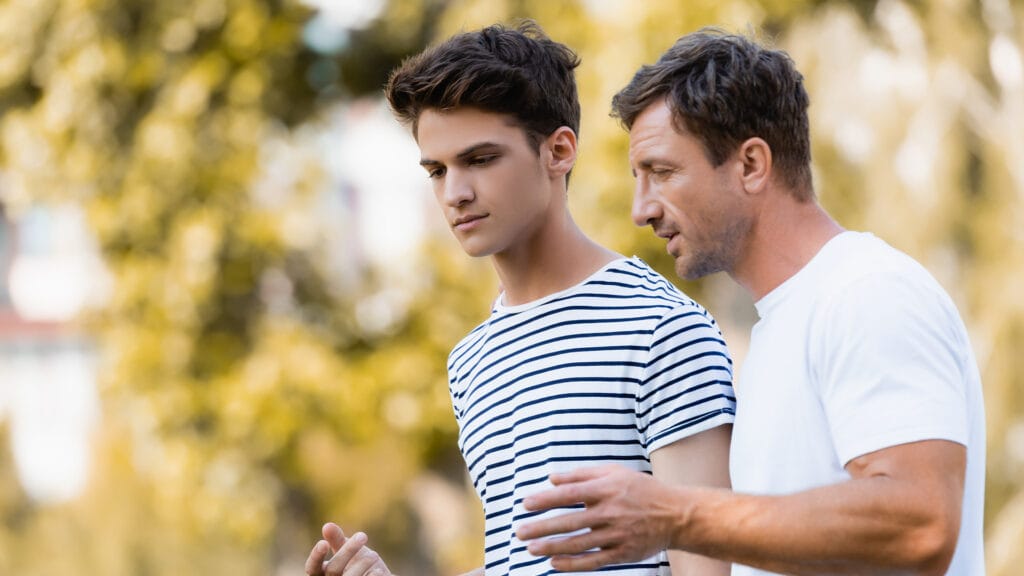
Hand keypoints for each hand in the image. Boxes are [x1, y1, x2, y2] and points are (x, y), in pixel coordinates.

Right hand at [304, 523, 392, 575]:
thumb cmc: (357, 564)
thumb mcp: (346, 550)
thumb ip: (336, 540)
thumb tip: (327, 526)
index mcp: (321, 574)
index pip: (312, 568)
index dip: (316, 556)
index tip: (323, 543)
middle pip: (333, 570)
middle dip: (348, 551)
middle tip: (363, 535)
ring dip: (363, 564)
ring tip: (374, 555)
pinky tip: (379, 571)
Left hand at [515, 464, 680, 571]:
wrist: (676, 514)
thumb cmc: (640, 489)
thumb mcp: (614, 472)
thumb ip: (581, 474)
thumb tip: (551, 478)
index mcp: (606, 488)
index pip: (569, 493)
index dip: (545, 499)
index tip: (525, 504)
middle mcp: (610, 512)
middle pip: (569, 521)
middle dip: (541, 527)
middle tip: (519, 532)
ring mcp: (616, 534)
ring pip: (578, 544)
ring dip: (551, 547)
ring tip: (531, 548)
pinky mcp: (622, 553)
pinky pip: (593, 561)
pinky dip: (573, 564)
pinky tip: (554, 562)